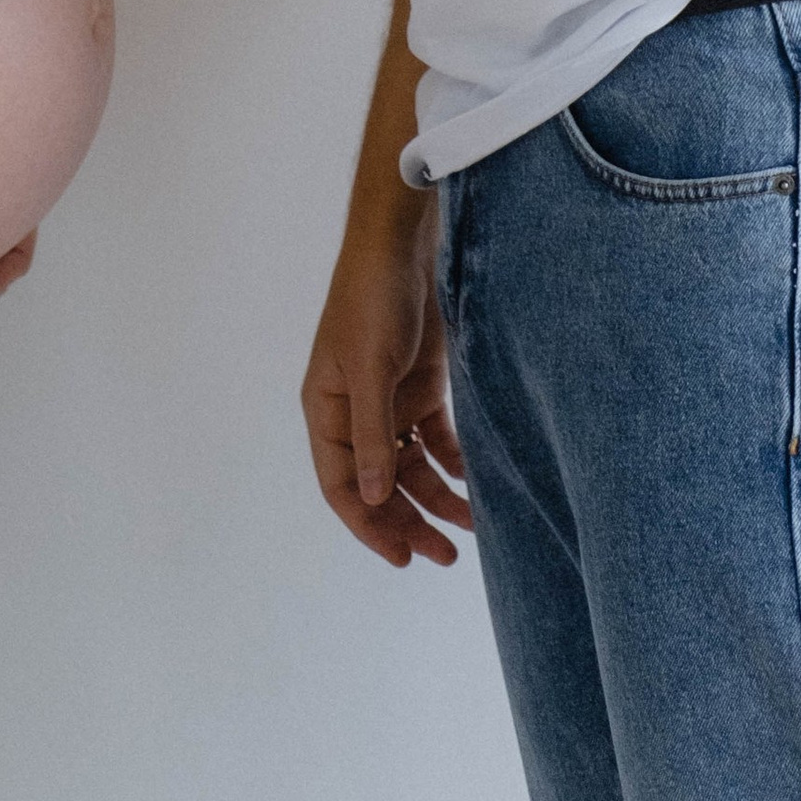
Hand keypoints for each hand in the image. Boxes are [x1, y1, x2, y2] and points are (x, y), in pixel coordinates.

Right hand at [301, 214, 471, 567]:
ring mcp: (390, 400)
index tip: (403, 557)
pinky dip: (452, 462)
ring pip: (411, 466)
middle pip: (380, 484)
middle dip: (410, 520)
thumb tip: (374, 499)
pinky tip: (474, 481)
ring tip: (471, 526)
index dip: (370, 525)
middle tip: (445, 555)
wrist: (404, 243)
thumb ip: (373, 435)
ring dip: (437, 496)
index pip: (342, 486)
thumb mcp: (370, 368)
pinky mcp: (421, 385)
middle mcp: (355, 413)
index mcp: (327, 411)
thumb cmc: (373, 299)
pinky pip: (435, 439)